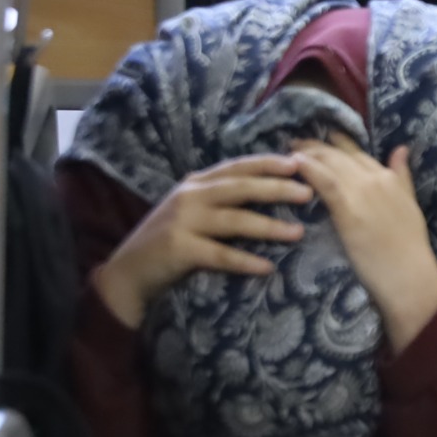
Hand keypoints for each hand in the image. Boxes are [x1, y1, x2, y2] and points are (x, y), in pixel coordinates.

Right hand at [92, 155, 309, 328]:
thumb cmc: (168, 242)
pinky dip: (245, 261)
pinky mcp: (179, 249)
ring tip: (298, 233)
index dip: (268, 164)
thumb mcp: (192, 211)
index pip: (237, 167)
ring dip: (269, 226)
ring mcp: (183, 221)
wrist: (128, 272)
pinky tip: (267, 267)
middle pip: (241, 188)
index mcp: (196, 183)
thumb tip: (269, 192)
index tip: (298, 164)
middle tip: (308, 193)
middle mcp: (190, 196)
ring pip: (235, 220)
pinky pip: (220, 255)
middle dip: (277, 189)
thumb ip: (220, 199)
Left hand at [287, 133, 436, 353]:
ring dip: (307, 152)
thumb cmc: (409, 248)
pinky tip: (294, 163)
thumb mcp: (411, 204)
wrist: (409, 273)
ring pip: (330, 162)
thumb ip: (403, 176)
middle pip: (340, 154)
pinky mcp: (347, 209)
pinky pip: (325, 181)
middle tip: (296, 142)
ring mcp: (361, 191)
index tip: (322, 139)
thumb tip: (401, 149)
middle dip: (316, 145)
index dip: (337, 144)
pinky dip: (309, 168)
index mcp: (389, 178)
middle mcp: (374, 178)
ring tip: (289, 148)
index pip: (357, 153)